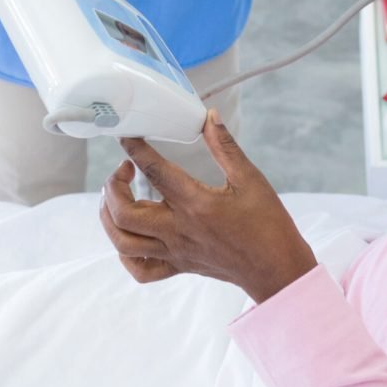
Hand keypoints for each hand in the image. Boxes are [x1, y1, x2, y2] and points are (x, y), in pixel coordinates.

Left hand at [99, 111, 318, 301]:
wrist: (276, 268)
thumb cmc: (267, 224)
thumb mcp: (250, 178)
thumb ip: (225, 147)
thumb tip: (210, 117)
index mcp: (195, 204)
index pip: (154, 171)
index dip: (135, 148)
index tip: (128, 136)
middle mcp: (178, 230)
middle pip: (123, 213)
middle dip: (113, 186)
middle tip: (125, 167)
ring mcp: (175, 252)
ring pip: (122, 242)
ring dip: (110, 216)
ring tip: (118, 196)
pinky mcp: (178, 266)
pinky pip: (139, 269)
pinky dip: (125, 252)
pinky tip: (131, 234)